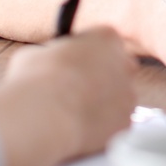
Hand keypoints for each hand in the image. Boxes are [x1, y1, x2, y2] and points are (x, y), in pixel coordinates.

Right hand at [2, 29, 137, 156]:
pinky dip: (101, 126)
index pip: (104, 40)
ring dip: (102, 103)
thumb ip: (52, 55)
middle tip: (79, 88)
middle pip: (119, 67)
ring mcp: (129, 94)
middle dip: (103, 76)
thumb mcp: (36, 54)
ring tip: (73, 112)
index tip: (75, 63)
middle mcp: (125, 63)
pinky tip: (80, 128)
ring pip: (118, 97)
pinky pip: (114, 122)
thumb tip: (47, 62)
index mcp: (106, 37)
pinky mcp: (125, 122)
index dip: (88, 53)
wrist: (44, 116)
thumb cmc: (36, 79)